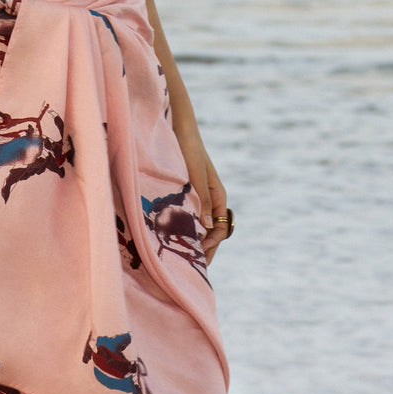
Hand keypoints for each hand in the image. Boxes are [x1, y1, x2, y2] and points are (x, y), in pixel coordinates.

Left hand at [180, 134, 230, 262]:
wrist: (178, 128)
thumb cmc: (189, 148)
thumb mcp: (195, 174)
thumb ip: (201, 198)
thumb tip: (207, 226)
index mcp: (218, 195)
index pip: (220, 228)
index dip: (210, 244)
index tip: (197, 254)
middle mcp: (211, 198)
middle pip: (211, 231)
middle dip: (204, 248)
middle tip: (191, 265)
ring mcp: (199, 196)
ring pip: (200, 224)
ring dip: (193, 238)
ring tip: (182, 255)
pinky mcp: (187, 192)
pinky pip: (189, 214)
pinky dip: (184, 226)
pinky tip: (173, 234)